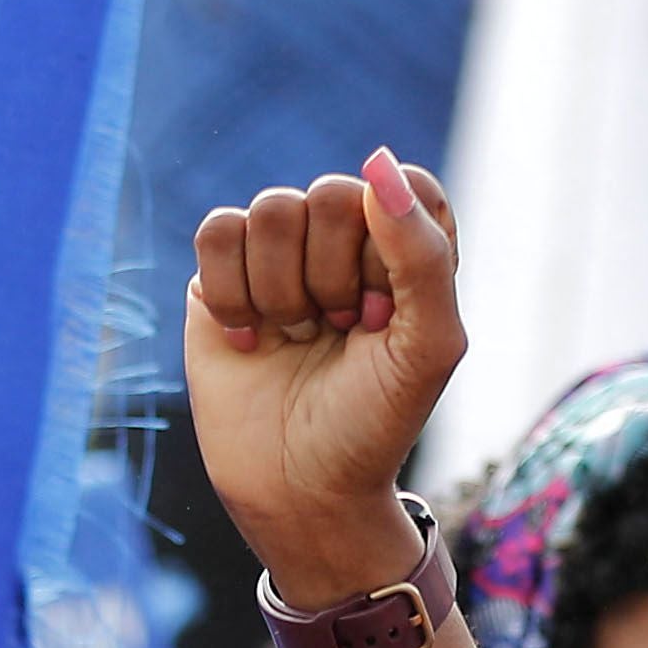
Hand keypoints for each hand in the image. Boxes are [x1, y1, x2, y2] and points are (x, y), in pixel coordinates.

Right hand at [180, 151, 468, 598]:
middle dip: (336, 277)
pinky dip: (234, 292)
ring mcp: (281, 252)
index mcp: (409, 247)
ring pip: (272, 208)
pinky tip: (252, 340)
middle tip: (343, 333)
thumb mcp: (428, 345)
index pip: (405, 186)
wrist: (299, 487)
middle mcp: (346, 239)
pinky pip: (218, 229)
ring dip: (285, 291)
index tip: (388, 313)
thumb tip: (376, 161)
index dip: (393, 246)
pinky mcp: (221, 273)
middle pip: (333, 194)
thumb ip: (421, 252)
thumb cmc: (375, 420)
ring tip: (299, 339)